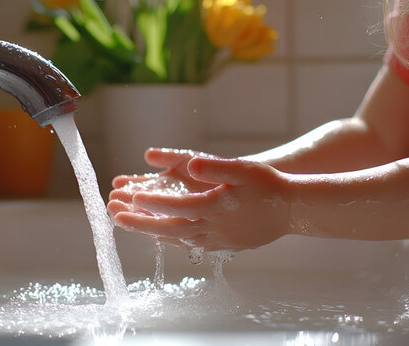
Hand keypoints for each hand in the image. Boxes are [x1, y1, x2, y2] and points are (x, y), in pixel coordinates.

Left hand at [109, 155, 292, 250]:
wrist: (293, 210)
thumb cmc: (269, 185)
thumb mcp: (243, 169)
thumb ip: (215, 167)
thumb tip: (190, 163)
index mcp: (215, 208)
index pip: (176, 207)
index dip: (152, 203)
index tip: (130, 198)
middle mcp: (213, 228)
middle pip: (169, 229)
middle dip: (140, 224)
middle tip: (115, 218)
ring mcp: (218, 240)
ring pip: (177, 240)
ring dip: (152, 232)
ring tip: (130, 225)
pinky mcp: (224, 246)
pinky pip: (191, 245)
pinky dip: (172, 240)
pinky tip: (163, 236)